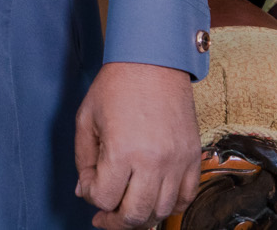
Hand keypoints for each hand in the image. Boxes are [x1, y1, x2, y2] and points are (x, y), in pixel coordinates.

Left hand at [73, 61, 200, 228]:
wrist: (153, 63)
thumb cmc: (117, 85)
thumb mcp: (87, 118)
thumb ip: (83, 159)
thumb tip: (85, 191)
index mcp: (122, 151)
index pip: (104, 199)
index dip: (92, 197)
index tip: (89, 185)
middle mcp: (153, 162)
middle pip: (135, 215)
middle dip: (115, 221)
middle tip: (105, 219)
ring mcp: (177, 162)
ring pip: (161, 212)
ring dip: (142, 216)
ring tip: (129, 208)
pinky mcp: (193, 158)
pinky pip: (186, 198)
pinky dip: (169, 206)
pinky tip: (154, 199)